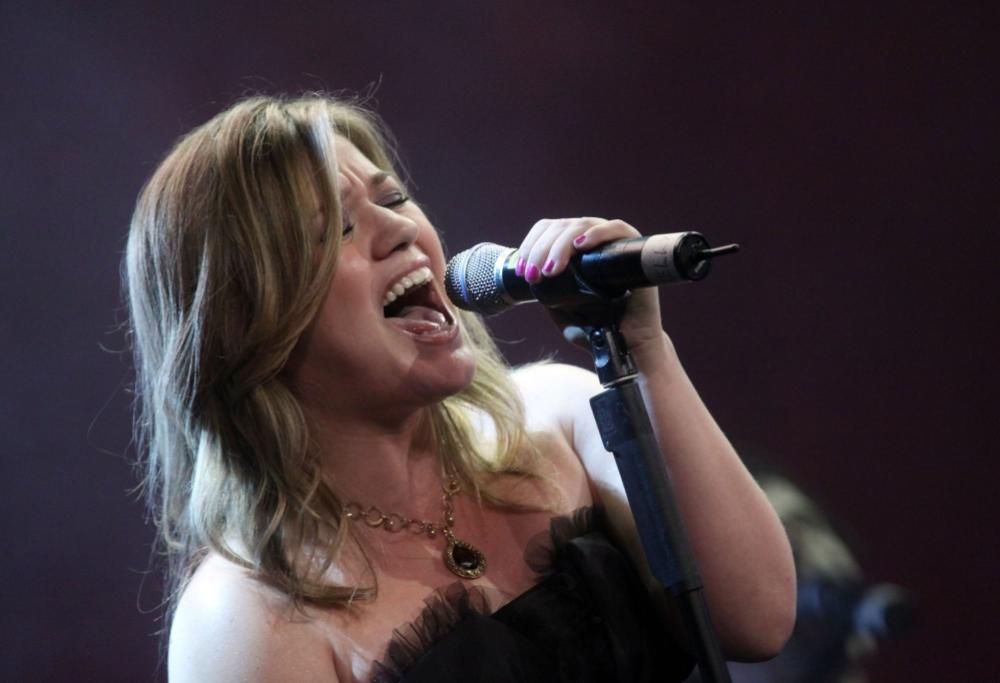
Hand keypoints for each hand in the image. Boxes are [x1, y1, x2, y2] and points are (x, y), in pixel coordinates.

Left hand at [515, 218, 665, 351]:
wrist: (630, 343)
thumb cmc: (597, 326)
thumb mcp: (562, 310)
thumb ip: (547, 294)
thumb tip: (529, 277)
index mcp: (574, 248)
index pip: (547, 229)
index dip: (531, 245)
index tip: (523, 271)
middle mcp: (592, 239)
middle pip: (560, 227)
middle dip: (540, 250)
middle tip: (533, 275)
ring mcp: (613, 241)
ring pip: (581, 225)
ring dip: (560, 245)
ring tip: (551, 270)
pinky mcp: (635, 248)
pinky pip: (617, 229)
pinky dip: (596, 234)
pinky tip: (580, 246)